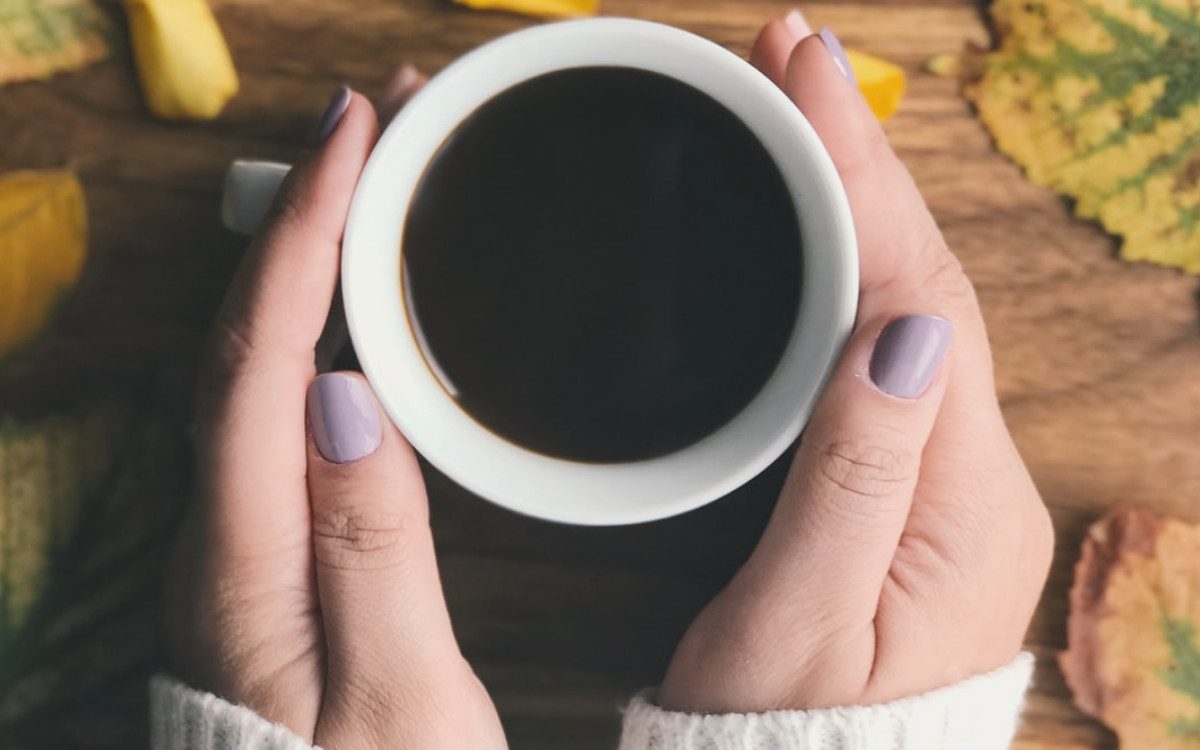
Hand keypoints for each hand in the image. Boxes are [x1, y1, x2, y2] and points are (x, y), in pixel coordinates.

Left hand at [166, 69, 506, 748]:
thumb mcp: (401, 704)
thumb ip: (371, 552)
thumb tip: (346, 399)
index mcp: (248, 562)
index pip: (262, 359)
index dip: (306, 234)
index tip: (356, 134)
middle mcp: (222, 534)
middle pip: (243, 336)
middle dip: (304, 212)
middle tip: (379, 124)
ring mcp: (240, 537)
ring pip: (255, 360)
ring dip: (309, 257)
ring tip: (376, 183)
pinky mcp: (269, 546)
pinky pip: (275, 403)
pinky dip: (313, 324)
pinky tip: (356, 305)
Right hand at [658, 14, 1053, 711]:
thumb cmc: (784, 729)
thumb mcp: (801, 618)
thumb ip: (854, 479)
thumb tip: (899, 330)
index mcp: (961, 503)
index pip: (919, 298)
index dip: (862, 176)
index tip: (803, 72)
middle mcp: (975, 474)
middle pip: (926, 277)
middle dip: (862, 157)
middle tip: (792, 54)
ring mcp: (946, 472)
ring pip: (908, 299)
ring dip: (858, 197)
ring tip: (798, 109)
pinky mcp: (908, 477)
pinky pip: (884, 342)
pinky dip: (849, 263)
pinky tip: (815, 221)